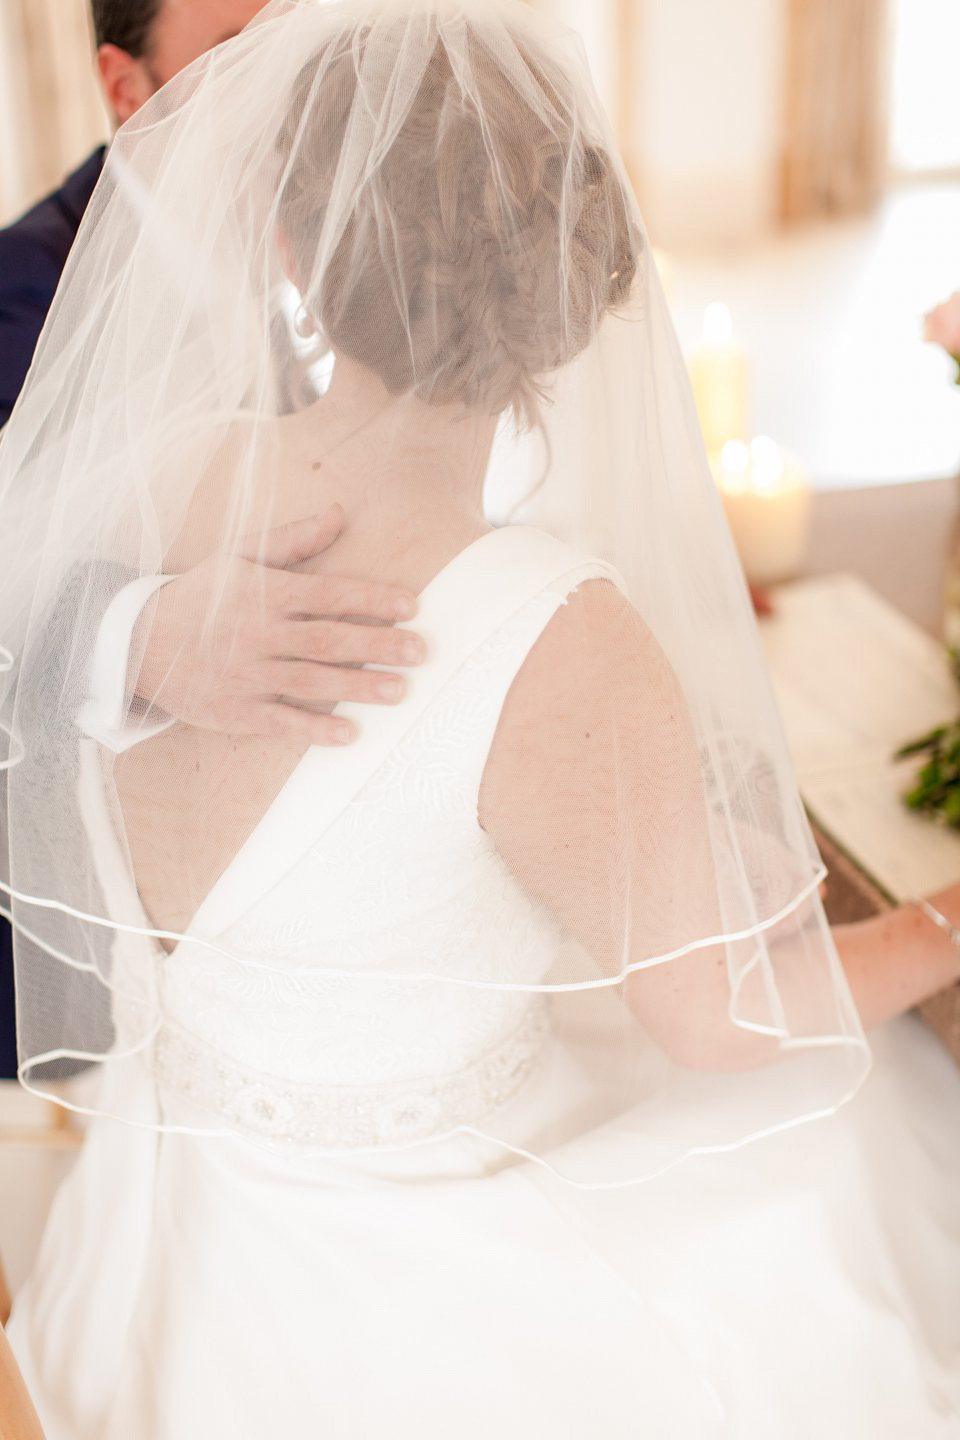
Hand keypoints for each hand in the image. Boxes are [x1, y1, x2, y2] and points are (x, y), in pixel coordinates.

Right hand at [132, 506, 424, 744]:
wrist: (138, 641)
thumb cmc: (201, 595)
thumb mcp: (240, 557)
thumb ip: (294, 540)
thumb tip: (340, 513)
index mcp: (264, 593)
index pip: (328, 593)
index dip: (371, 599)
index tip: (411, 606)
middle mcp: (258, 633)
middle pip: (327, 639)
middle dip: (378, 645)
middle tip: (421, 651)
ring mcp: (246, 674)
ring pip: (311, 680)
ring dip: (358, 687)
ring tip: (400, 691)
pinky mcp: (234, 710)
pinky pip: (280, 721)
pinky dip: (314, 729)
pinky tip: (349, 733)